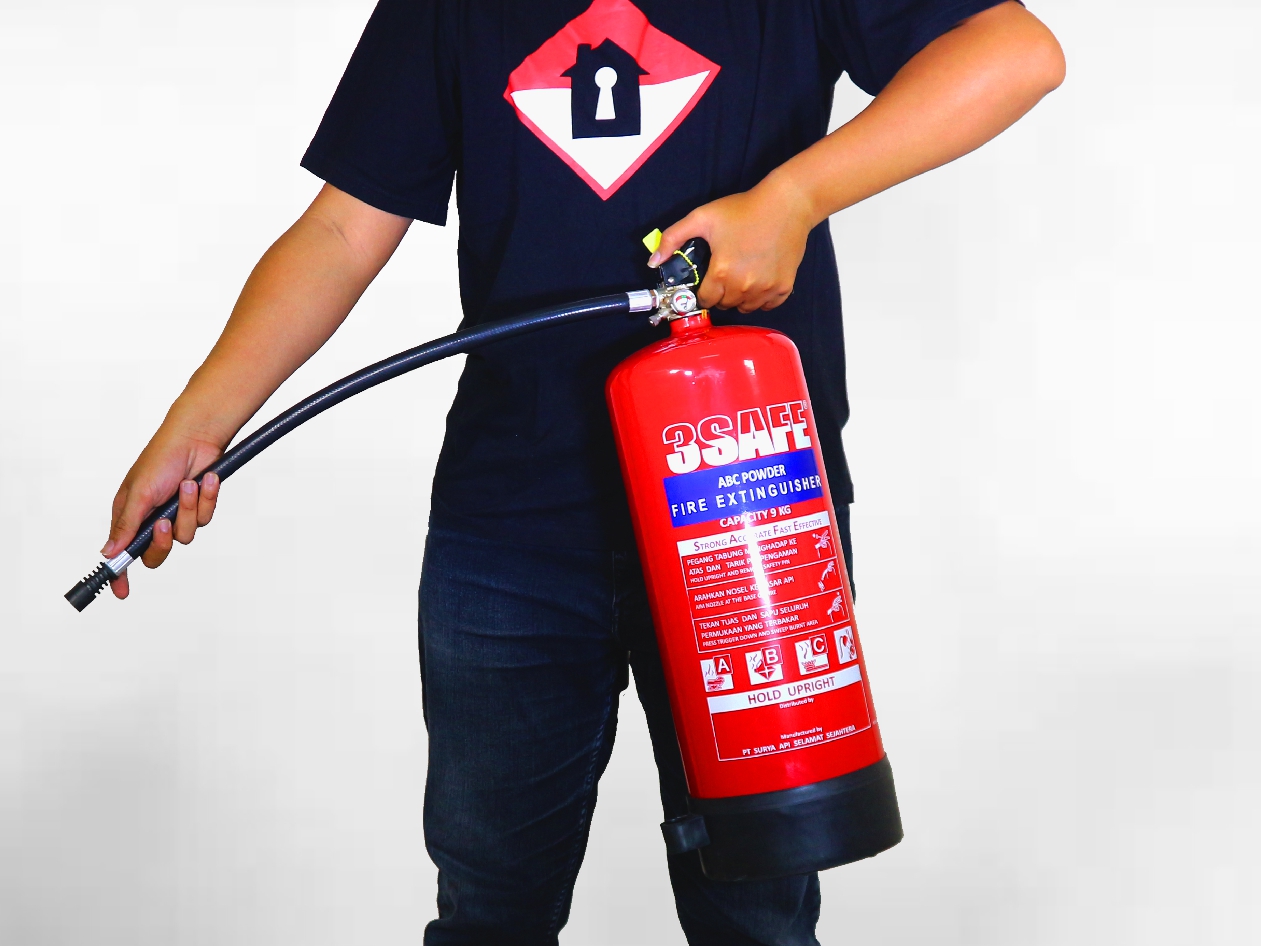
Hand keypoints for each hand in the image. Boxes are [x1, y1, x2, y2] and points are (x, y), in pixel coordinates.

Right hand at [101, 429, 223, 598]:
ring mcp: (176, 514)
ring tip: (188, 485)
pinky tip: (206, 480)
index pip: (123, 552)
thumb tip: (108, 553)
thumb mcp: (140, 493)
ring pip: (185, 536)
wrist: (197, 438)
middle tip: (164, 522)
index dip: (121, 574)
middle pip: (157, 554)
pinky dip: (206, 500)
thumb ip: (127, 524)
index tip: (121, 592)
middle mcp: (152, 519)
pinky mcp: (198, 508)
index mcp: (130, 516)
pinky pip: (205, 519)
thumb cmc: (161, 458)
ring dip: (188, 509)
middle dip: (163, 541)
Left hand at [650, 174, 815, 312]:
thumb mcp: (702, 217)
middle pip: (725, 305)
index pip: (706, 300)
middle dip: (721, 292)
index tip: (708, 280)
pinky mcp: (784, 287)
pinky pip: (767, 305)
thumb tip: (652, 261)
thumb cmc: (743, 209)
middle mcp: (744, 286)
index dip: (704, 291)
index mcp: (722, 272)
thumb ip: (673, 238)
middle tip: (726, 272)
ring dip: (740, 297)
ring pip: (745, 307)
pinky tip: (759, 280)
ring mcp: (766, 289)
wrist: (786, 204)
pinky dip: (761, 298)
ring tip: (742, 275)